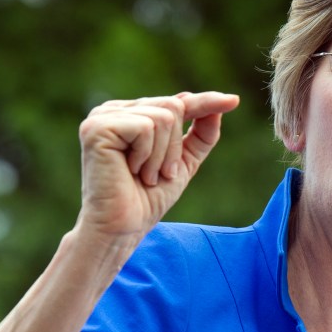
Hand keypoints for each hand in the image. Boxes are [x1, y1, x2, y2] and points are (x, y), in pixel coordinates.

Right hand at [76, 91, 239, 240]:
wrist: (121, 230)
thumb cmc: (147, 199)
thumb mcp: (183, 162)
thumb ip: (201, 134)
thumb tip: (222, 104)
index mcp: (130, 115)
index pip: (176, 101)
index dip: (205, 102)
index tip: (234, 101)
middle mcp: (114, 110)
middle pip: (173, 106)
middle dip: (175, 147)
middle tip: (158, 175)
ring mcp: (102, 116)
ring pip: (164, 117)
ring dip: (162, 156)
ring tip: (143, 175)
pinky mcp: (97, 128)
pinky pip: (146, 127)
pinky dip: (147, 156)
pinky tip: (130, 171)